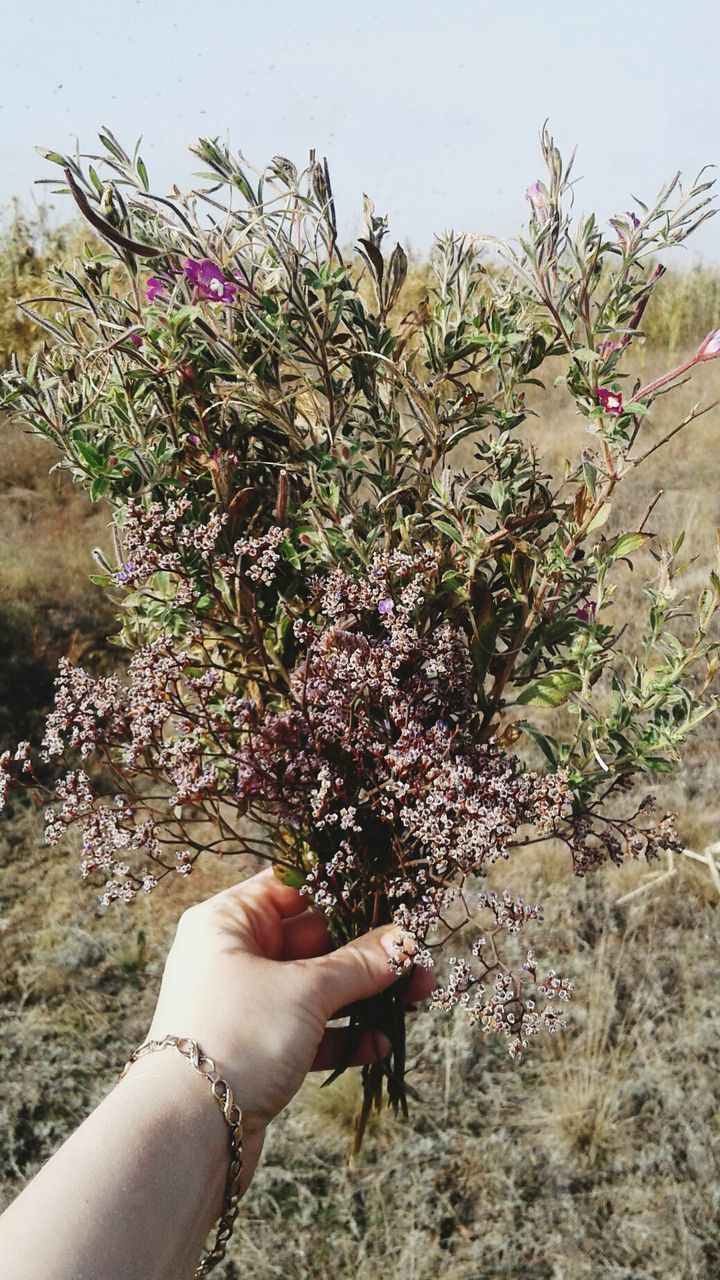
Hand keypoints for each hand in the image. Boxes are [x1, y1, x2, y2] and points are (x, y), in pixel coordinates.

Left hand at [142, 868, 434, 1189]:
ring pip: (316, 988)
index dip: (341, 891)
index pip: (291, 889)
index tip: (389, 897)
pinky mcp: (257, 1050)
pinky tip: (378, 1044)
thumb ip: (359, 964)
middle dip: (368, 950)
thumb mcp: (306, 990)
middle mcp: (232, 957)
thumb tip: (404, 944)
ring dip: (364, 994)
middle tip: (417, 957)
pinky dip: (343, 1035)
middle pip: (312, 940)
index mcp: (227, 922)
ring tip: (417, 996)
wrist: (187, 1132)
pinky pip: (309, 1031)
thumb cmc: (236, 1035)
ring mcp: (245, 1005)